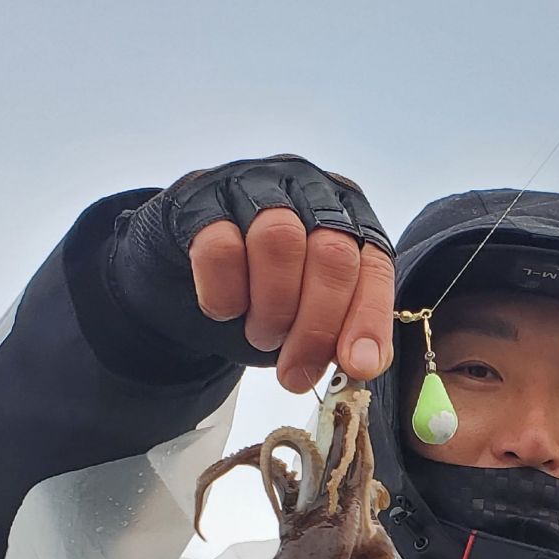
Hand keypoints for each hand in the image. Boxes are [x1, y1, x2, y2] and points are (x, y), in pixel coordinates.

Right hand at [108, 156, 395, 392]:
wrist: (185, 277)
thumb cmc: (262, 294)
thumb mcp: (310, 317)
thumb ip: (339, 335)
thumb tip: (360, 363)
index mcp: (349, 216)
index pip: (373, 264)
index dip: (368, 319)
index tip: (356, 366)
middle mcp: (309, 189)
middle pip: (331, 254)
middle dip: (316, 327)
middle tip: (294, 372)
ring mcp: (254, 185)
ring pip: (279, 240)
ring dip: (272, 308)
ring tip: (261, 336)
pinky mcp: (200, 200)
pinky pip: (219, 245)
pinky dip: (224, 293)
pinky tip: (224, 311)